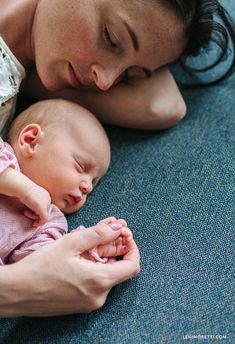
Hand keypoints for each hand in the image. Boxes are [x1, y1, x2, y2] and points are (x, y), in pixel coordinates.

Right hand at [2, 221, 139, 315]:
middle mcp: (99, 297)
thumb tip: (118, 226)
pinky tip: (79, 260)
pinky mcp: (80, 306)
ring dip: (103, 259)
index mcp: (99, 281)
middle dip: (115, 250)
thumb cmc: (40, 267)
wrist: (15, 292)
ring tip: (87, 246)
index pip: (133, 266)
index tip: (124, 235)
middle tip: (103, 234)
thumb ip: (98, 233)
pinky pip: (96, 286)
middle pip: (120, 271)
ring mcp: (89, 304)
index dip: (132, 248)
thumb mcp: (70, 243)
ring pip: (107, 277)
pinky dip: (94, 270)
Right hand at [20, 183, 50, 225]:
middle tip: (26, 213)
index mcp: (46, 195)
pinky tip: (34, 224)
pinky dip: (39, 223)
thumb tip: (33, 209)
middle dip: (35, 214)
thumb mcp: (31, 195)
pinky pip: (44, 219)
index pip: (44, 206)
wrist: (23, 188)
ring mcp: (46, 204)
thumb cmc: (24, 190)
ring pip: (44, 216)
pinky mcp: (43, 210)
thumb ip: (34, 201)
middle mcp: (48, 199)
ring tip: (25, 213)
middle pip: (44, 211)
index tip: (29, 211)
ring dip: (34, 217)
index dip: (37, 210)